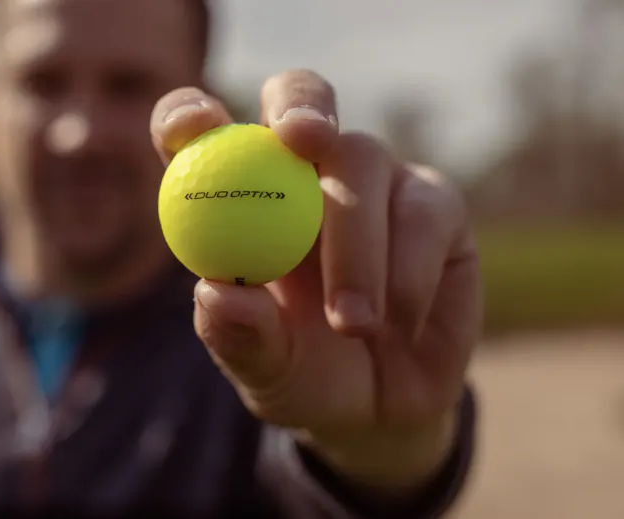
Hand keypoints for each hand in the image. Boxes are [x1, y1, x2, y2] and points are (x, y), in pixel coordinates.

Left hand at [150, 70, 480, 490]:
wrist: (381, 408)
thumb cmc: (303, 374)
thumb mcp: (265, 369)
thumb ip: (241, 336)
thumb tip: (215, 294)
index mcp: (238, 197)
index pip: (201, 132)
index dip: (189, 116)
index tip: (192, 131)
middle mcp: (304, 173)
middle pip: (297, 98)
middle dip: (298, 107)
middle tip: (301, 140)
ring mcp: (373, 181)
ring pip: (363, 160)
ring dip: (357, 245)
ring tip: (352, 324)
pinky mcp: (434, 203)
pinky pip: (426, 210)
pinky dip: (409, 271)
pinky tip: (399, 321)